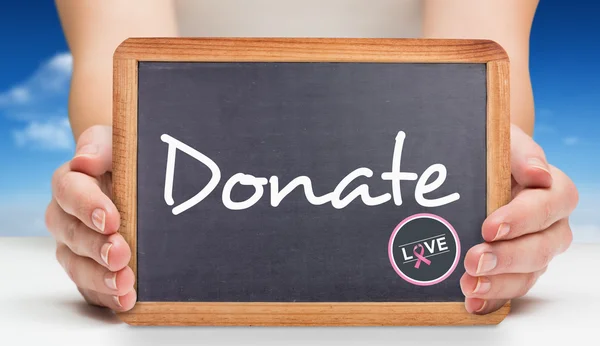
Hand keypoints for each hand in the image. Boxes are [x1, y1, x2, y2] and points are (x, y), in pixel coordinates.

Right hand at [45, 125, 135, 310]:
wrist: (137, 179)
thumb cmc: (124, 157)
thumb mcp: (116, 142)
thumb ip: (100, 147)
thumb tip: (84, 160)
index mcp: (70, 182)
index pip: (69, 192)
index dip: (88, 207)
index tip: (112, 219)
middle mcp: (67, 217)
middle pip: (72, 235)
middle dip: (96, 248)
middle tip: (120, 254)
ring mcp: (76, 246)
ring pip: (77, 265)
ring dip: (100, 277)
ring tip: (125, 283)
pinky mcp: (90, 268)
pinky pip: (91, 287)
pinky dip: (107, 296)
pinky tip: (126, 300)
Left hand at [461, 124, 578, 313]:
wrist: (479, 168)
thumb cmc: (495, 154)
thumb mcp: (505, 142)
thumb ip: (521, 153)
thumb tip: (538, 172)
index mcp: (553, 191)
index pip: (548, 206)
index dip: (521, 219)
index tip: (489, 226)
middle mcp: (550, 226)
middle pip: (541, 248)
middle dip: (506, 257)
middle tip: (473, 260)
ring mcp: (534, 251)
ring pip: (528, 274)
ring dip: (498, 283)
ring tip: (468, 284)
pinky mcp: (515, 269)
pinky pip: (510, 289)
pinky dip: (491, 299)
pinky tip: (472, 302)